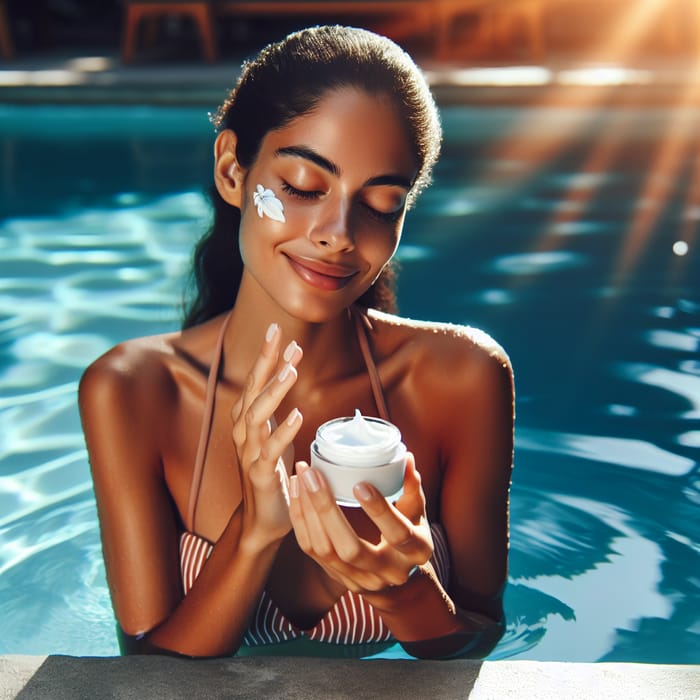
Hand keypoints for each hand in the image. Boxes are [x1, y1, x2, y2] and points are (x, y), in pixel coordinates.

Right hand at [231, 323, 302, 547]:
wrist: (263, 520)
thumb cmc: (272, 473)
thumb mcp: (273, 434)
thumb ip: (275, 407)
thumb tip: (288, 371)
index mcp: (247, 421)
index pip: (254, 381)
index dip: (264, 356)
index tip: (276, 329)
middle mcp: (244, 433)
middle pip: (253, 391)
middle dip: (268, 364)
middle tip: (287, 340)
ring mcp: (249, 453)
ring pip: (258, 416)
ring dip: (274, 391)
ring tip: (292, 369)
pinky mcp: (261, 474)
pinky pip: (270, 450)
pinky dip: (283, 431)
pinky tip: (298, 415)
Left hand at [288, 453, 432, 591]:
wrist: (397, 573)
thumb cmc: (409, 530)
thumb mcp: (417, 512)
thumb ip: (410, 487)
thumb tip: (407, 458)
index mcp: (416, 552)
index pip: (398, 535)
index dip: (380, 512)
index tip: (360, 485)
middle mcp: (387, 572)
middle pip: (351, 549)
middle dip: (327, 510)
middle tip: (314, 475)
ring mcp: (360, 579)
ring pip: (325, 550)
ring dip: (308, 512)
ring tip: (302, 477)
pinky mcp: (337, 575)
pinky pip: (311, 549)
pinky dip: (301, 519)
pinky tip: (297, 492)